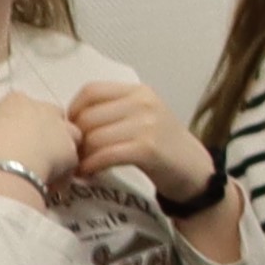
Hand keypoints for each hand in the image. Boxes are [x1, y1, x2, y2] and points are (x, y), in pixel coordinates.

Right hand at [0, 92, 77, 195]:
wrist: (4, 169)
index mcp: (16, 101)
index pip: (26, 106)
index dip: (25, 124)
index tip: (18, 138)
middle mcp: (43, 108)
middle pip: (53, 116)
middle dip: (49, 131)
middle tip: (36, 152)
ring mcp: (61, 128)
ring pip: (71, 135)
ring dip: (63, 149)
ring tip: (48, 168)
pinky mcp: (72, 150)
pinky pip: (72, 162)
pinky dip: (64, 173)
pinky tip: (52, 184)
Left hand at [62, 77, 211, 212]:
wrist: (195, 171)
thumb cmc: (163, 146)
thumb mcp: (142, 118)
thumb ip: (113, 112)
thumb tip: (68, 123)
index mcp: (139, 91)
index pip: (92, 91)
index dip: (73, 110)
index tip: (71, 130)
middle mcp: (144, 102)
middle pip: (89, 117)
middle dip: (74, 139)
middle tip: (71, 155)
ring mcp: (147, 124)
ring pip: (94, 137)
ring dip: (80, 156)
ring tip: (79, 166)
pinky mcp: (148, 148)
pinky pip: (105, 155)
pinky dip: (91, 166)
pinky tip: (89, 174)